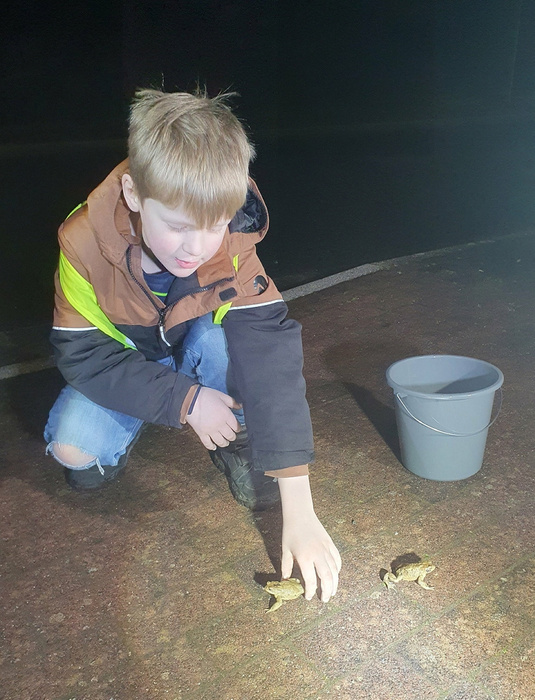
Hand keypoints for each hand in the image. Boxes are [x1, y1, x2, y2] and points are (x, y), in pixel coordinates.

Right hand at [185, 386, 240, 449]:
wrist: (190, 399)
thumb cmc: (205, 395)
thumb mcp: (221, 395)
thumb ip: (232, 402)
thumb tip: (240, 406)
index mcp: (226, 415)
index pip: (236, 427)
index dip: (237, 428)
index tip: (236, 428)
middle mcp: (220, 425)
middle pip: (230, 436)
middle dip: (232, 436)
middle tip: (231, 435)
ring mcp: (210, 430)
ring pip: (221, 442)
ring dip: (224, 443)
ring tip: (225, 442)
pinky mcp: (201, 433)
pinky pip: (208, 444)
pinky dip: (211, 447)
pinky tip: (214, 447)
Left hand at [278, 475, 341, 602]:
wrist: (300, 514)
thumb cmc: (290, 532)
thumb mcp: (285, 551)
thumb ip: (286, 568)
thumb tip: (285, 582)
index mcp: (305, 558)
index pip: (311, 580)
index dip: (310, 591)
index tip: (308, 597)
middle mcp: (318, 555)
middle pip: (327, 578)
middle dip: (326, 591)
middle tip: (324, 600)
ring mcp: (326, 549)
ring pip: (335, 570)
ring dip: (335, 583)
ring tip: (331, 592)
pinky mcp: (330, 543)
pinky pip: (337, 559)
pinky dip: (338, 569)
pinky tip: (335, 575)